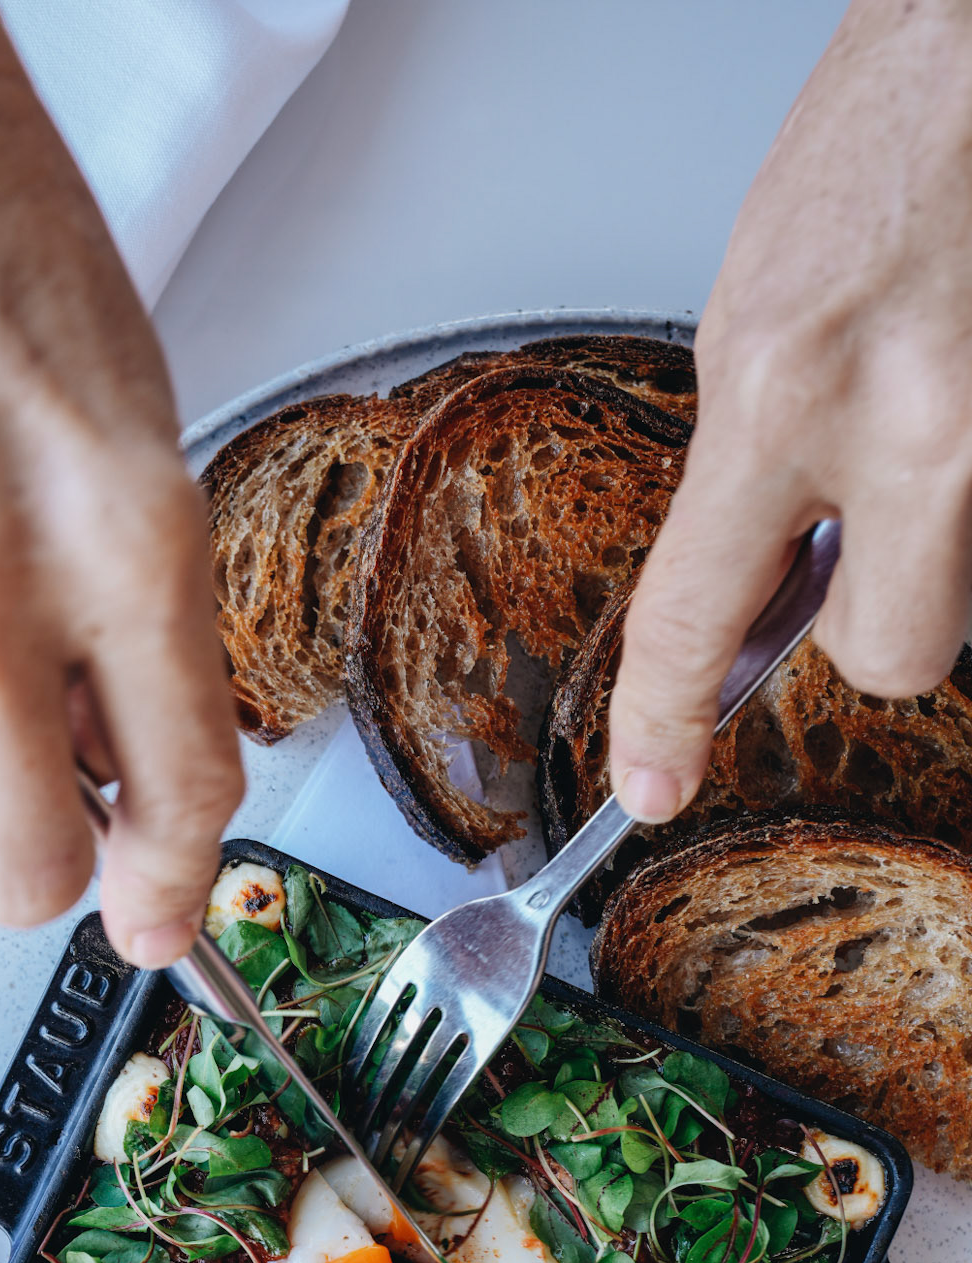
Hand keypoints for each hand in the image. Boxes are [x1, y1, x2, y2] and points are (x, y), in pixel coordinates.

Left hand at [610, 0, 971, 821]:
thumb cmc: (882, 151)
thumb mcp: (755, 320)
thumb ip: (747, 467)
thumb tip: (753, 580)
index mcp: (789, 389)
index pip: (694, 610)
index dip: (662, 717)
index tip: (649, 783)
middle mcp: (913, 425)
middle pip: (891, 655)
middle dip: (867, 623)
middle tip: (855, 539)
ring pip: (960, 598)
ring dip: (932, 546)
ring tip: (921, 430)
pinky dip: (966, 494)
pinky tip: (957, 403)